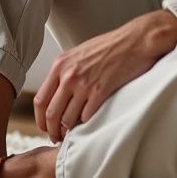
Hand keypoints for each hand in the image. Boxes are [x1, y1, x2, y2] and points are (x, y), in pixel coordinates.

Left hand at [33, 9, 176, 142]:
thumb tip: (58, 93)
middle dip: (52, 130)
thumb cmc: (111, 46)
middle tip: (56, 136)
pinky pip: (86, 116)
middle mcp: (69, 75)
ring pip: (67, 118)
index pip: (41, 99)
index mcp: (60, 65)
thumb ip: (66, 71)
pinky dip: (85, 124)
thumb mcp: (80, 53)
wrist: (135, 40)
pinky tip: (88, 123)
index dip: (40, 118)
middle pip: (51, 112)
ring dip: (68, 130)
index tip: (45, 126)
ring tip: (71, 134)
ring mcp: (84, 84)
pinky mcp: (101, 92)